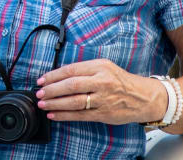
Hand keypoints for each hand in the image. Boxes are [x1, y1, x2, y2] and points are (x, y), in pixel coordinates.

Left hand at [35, 59, 166, 124]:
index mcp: (99, 67)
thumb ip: (84, 69)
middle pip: (71, 85)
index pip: (71, 70)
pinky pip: (80, 115)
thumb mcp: (104, 66)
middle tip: (39, 92)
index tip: (41, 80)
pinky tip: (54, 115)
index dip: (53, 75)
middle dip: (52, 90)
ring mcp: (103, 99)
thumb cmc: (119, 80)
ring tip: (43, 104)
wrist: (143, 97)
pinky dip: (65, 115)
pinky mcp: (104, 114)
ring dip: (55, 104)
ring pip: (74, 102)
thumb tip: (59, 75)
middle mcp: (101, 82)